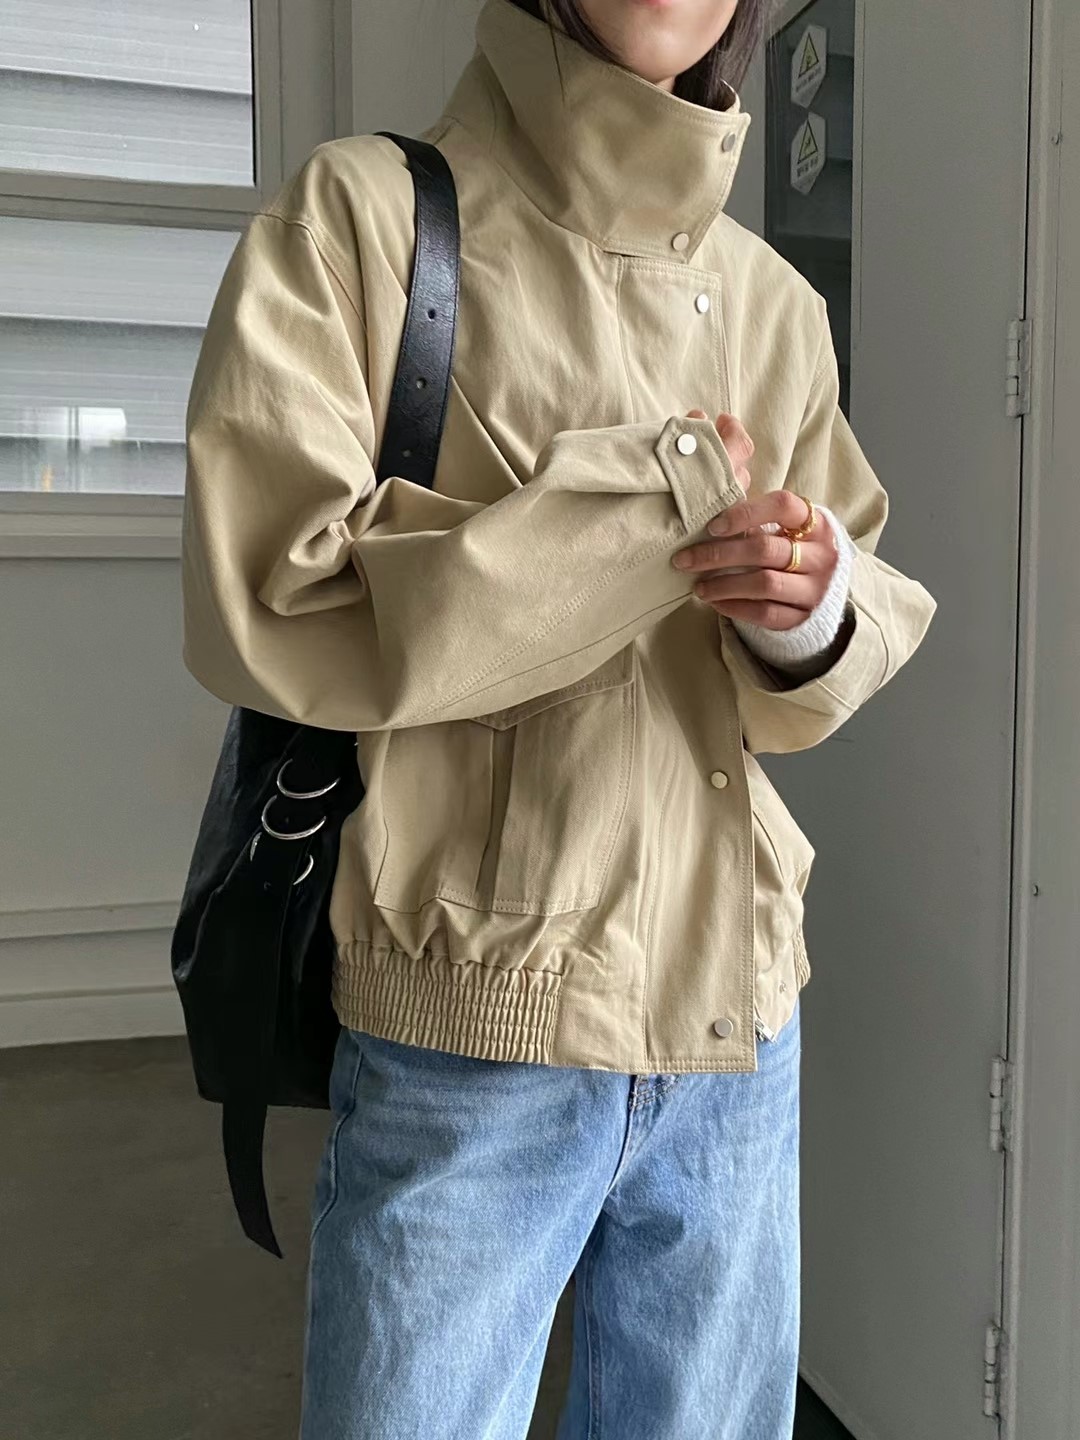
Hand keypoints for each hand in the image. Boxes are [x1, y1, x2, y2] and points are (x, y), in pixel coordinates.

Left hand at [672, 410, 837, 630]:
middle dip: (718, 554)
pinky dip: (736, 608)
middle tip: (683, 559)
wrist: (824, 594)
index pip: (783, 504)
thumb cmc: (791, 544)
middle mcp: (821, 552)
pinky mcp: (804, 618)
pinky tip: (715, 603)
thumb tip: (718, 417)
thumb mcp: (781, 515)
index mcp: (814, 520)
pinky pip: (766, 614)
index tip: (712, 522)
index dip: (745, 512)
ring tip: (696, 585)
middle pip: (765, 548)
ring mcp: (815, 587)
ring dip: (723, 584)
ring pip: (764, 583)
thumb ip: (750, 474)